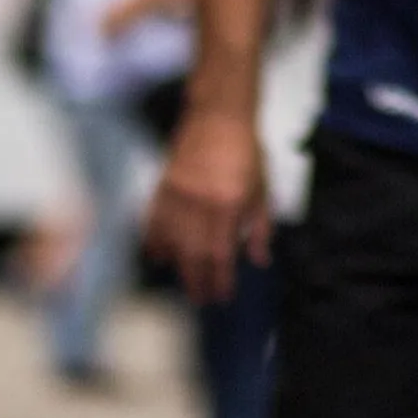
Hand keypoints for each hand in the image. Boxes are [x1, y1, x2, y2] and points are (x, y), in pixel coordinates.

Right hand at [146, 108, 269, 304]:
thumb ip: (261, 227)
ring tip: (184, 284)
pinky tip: (158, 257)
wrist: (218, 117)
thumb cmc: (247, 152)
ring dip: (178, 267)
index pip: (221, 253)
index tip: (222, 296)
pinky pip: (154, 221)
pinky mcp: (163, 186)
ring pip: (172, 241)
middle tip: (201, 300)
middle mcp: (201, 203)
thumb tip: (259, 260)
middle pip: (194, 253)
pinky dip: (154, 241)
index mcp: (229, 204)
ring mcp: (178, 195)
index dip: (221, 279)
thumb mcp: (263, 188)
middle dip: (197, 280)